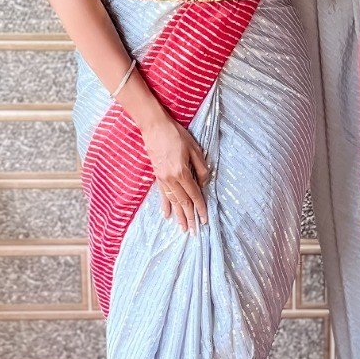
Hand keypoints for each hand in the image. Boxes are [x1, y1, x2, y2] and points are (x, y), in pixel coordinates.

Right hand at [141, 111, 210, 231]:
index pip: (194, 195)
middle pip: (183, 203)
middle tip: (195, 232)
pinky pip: (162, 194)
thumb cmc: (176, 135)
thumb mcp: (194, 149)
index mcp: (182, 172)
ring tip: (183, 229)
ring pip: (172, 201)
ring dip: (178, 216)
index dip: (201, 208)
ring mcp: (162, 178)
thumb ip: (201, 168)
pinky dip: (165, 206)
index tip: (205, 219)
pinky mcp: (157, 176)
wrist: (154, 127)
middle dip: (190, 218)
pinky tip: (166, 216)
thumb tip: (204, 184)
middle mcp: (171, 179)